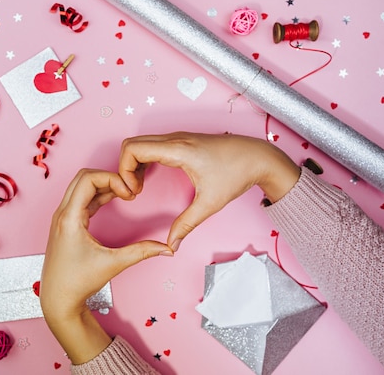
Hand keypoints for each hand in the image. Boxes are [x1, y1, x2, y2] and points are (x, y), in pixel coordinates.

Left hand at [40, 169, 171, 363]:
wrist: (58, 298)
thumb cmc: (77, 282)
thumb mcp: (113, 264)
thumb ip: (141, 252)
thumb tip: (166, 248)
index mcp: (69, 218)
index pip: (88, 179)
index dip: (112, 178)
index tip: (129, 192)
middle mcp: (62, 213)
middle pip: (83, 177)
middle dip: (109, 177)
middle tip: (128, 190)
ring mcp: (62, 217)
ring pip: (81, 186)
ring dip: (104, 185)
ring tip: (125, 194)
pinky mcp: (66, 223)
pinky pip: (81, 198)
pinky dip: (98, 195)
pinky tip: (114, 200)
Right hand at [119, 132, 299, 250]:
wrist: (258, 157)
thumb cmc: (237, 173)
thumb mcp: (210, 203)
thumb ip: (186, 224)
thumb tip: (171, 245)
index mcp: (177, 149)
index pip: (132, 149)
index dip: (124, 170)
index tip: (134, 191)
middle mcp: (174, 139)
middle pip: (131, 144)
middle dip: (124, 167)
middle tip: (133, 190)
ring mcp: (177, 137)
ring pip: (140, 143)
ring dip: (133, 164)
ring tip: (139, 186)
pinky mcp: (181, 141)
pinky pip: (151, 145)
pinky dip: (143, 159)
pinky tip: (150, 177)